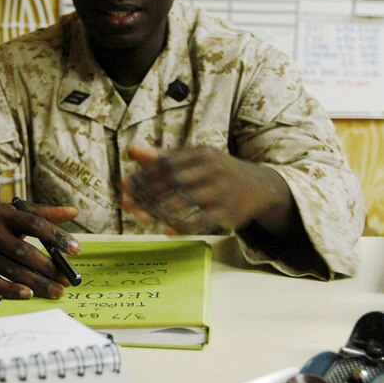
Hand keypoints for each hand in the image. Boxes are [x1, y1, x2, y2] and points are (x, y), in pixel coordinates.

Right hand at [0, 203, 80, 299]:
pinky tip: (29, 294)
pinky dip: (11, 290)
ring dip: (37, 282)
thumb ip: (44, 213)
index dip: (56, 236)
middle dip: (49, 267)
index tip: (77, 249)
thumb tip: (73, 212)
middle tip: (68, 279)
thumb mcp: (15, 213)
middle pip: (24, 251)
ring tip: (57, 290)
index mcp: (4, 214)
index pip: (34, 223)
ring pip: (12, 270)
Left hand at [122, 146, 300, 238]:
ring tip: (143, 219)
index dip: (144, 176)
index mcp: (202, 153)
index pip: (167, 163)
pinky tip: (167, 231)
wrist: (258, 187)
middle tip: (129, 206)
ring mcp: (222, 190)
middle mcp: (213, 168)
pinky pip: (202, 220)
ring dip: (161, 210)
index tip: (125, 187)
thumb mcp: (196, 160)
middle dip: (148, 194)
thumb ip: (164, 157)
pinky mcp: (228, 211)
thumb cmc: (218, 171)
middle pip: (174, 180)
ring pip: (186, 200)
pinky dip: (183, 226)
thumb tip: (132, 151)